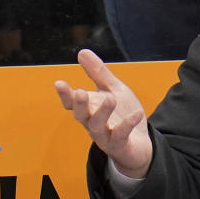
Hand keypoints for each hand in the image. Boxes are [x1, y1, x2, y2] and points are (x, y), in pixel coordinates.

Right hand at [54, 49, 152, 177]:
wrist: (140, 143)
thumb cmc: (123, 114)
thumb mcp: (113, 90)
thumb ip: (99, 74)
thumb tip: (82, 52)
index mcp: (89, 109)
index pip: (72, 103)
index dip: (65, 95)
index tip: (59, 83)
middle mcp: (93, 124)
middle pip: (81, 115)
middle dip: (79, 104)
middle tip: (80, 92)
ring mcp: (105, 137)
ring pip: (97, 127)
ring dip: (102, 113)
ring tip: (110, 98)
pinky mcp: (120, 146)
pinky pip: (121, 136)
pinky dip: (127, 125)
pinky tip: (137, 114)